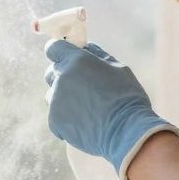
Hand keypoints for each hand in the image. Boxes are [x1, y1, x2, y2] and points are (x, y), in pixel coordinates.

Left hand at [43, 39, 178, 179]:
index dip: (60, 51)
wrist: (126, 131)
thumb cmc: (126, 97)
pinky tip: (84, 121)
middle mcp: (61, 77)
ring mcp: (55, 100)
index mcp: (77, 60)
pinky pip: (55, 114)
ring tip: (86, 107)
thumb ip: (97, 55)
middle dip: (63, 75)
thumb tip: (85, 47)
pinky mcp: (54, 121)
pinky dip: (66, 117)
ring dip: (64, 97)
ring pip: (52, 94)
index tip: (66, 57)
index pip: (53, 47)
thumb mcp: (118, 67)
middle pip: (51, 71)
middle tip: (82, 86)